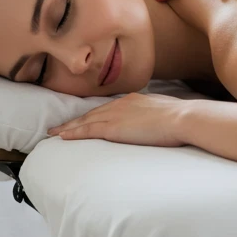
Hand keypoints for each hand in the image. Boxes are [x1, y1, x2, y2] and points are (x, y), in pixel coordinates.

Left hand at [47, 93, 187, 147]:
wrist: (182, 118)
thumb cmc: (180, 117)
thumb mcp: (166, 112)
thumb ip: (155, 116)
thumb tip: (158, 122)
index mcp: (134, 99)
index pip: (108, 108)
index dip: (94, 114)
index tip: (84, 119)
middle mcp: (121, 104)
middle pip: (93, 113)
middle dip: (75, 120)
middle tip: (59, 126)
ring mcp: (116, 115)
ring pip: (86, 121)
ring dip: (68, 127)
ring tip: (54, 133)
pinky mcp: (113, 128)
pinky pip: (87, 130)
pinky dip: (73, 133)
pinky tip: (61, 137)